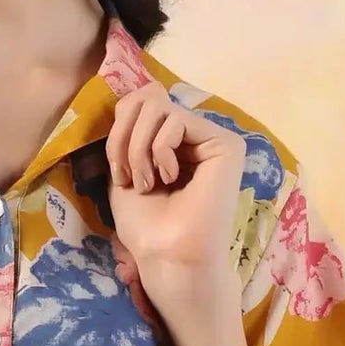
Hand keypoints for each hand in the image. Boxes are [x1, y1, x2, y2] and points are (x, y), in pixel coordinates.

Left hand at [105, 80, 245, 318]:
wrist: (167, 255)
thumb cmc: (146, 225)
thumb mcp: (125, 167)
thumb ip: (131, 130)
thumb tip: (141, 90)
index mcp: (172, 142)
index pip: (139, 104)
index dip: (119, 131)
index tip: (118, 172)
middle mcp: (195, 136)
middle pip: (146, 97)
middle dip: (125, 137)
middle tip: (130, 176)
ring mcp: (212, 138)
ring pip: (157, 105)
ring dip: (139, 148)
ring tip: (149, 182)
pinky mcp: (225, 143)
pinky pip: (175, 119)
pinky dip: (159, 150)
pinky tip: (171, 178)